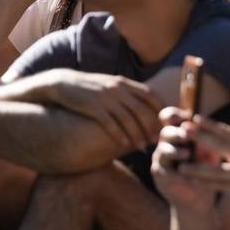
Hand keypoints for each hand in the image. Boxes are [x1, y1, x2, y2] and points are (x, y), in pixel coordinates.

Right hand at [39, 70, 162, 151]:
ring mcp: (105, 98)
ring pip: (127, 118)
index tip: (167, 122)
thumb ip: (125, 92)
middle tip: (158, 139)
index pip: (149, 94)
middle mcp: (117, 88)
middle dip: (152, 125)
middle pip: (141, 109)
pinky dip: (118, 134)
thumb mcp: (110, 84)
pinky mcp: (92, 107)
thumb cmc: (89, 88)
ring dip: (137, 133)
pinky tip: (124, 145)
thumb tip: (142, 105)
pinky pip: (109, 123)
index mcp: (123, 82)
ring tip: (143, 147)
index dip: (160, 107)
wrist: (62, 83)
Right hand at [152, 107, 218, 211]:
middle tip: (186, 136)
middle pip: (165, 133)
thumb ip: (205, 138)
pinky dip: (175, 172)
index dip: (173, 115)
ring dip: (175, 152)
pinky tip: (183, 173)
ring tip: (186, 154)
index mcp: (179, 133)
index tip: (184, 116)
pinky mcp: (160, 175)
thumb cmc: (207, 166)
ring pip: (162, 151)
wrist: (200, 194)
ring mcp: (162, 160)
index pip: (170, 118)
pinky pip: (164, 171)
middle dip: (176, 133)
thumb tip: (201, 126)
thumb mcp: (209, 150)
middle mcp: (167, 144)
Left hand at [170, 114, 229, 219]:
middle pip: (222, 145)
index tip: (196, 117)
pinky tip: (193, 183)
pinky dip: (206, 184)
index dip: (212, 126)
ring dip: (197, 166)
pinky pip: (221, 187)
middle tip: (184, 128)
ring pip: (217, 169)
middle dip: (201, 137)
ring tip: (180, 162)